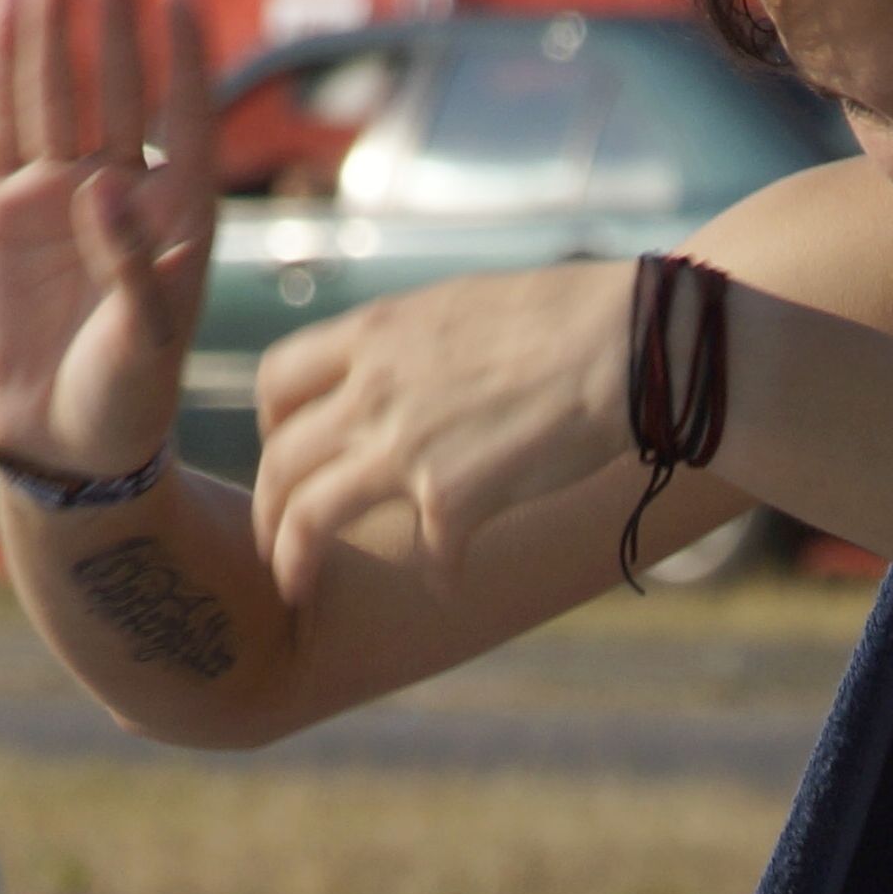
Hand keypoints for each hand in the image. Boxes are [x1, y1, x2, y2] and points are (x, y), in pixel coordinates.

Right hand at [0, 0, 213, 477]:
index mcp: (178, 222)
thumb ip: (132, 264)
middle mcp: (119, 198)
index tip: (187, 0)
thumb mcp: (148, 340)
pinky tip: (2, 12)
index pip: (189, 125)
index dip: (188, 64)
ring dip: (54, 35)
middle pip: (118, 95)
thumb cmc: (127, 399)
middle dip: (114, 30)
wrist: (64, 444)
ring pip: (55, 98)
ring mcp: (56, 199)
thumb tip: (105, 186)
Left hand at [251, 259, 631, 603]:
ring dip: (293, 558)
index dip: (274, 425)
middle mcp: (373, 391)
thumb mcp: (458, 307)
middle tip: (275, 540)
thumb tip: (402, 374)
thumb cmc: (564, 317)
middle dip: (268, 508)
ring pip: (310, 516)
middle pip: (282, 459)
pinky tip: (450, 584)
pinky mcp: (453, 500)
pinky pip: (426, 557)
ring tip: (294, 586)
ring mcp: (406, 448)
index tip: (287, 450)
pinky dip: (437, 577)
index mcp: (374, 334)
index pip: (279, 382)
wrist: (623, 344)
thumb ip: (410, 345)